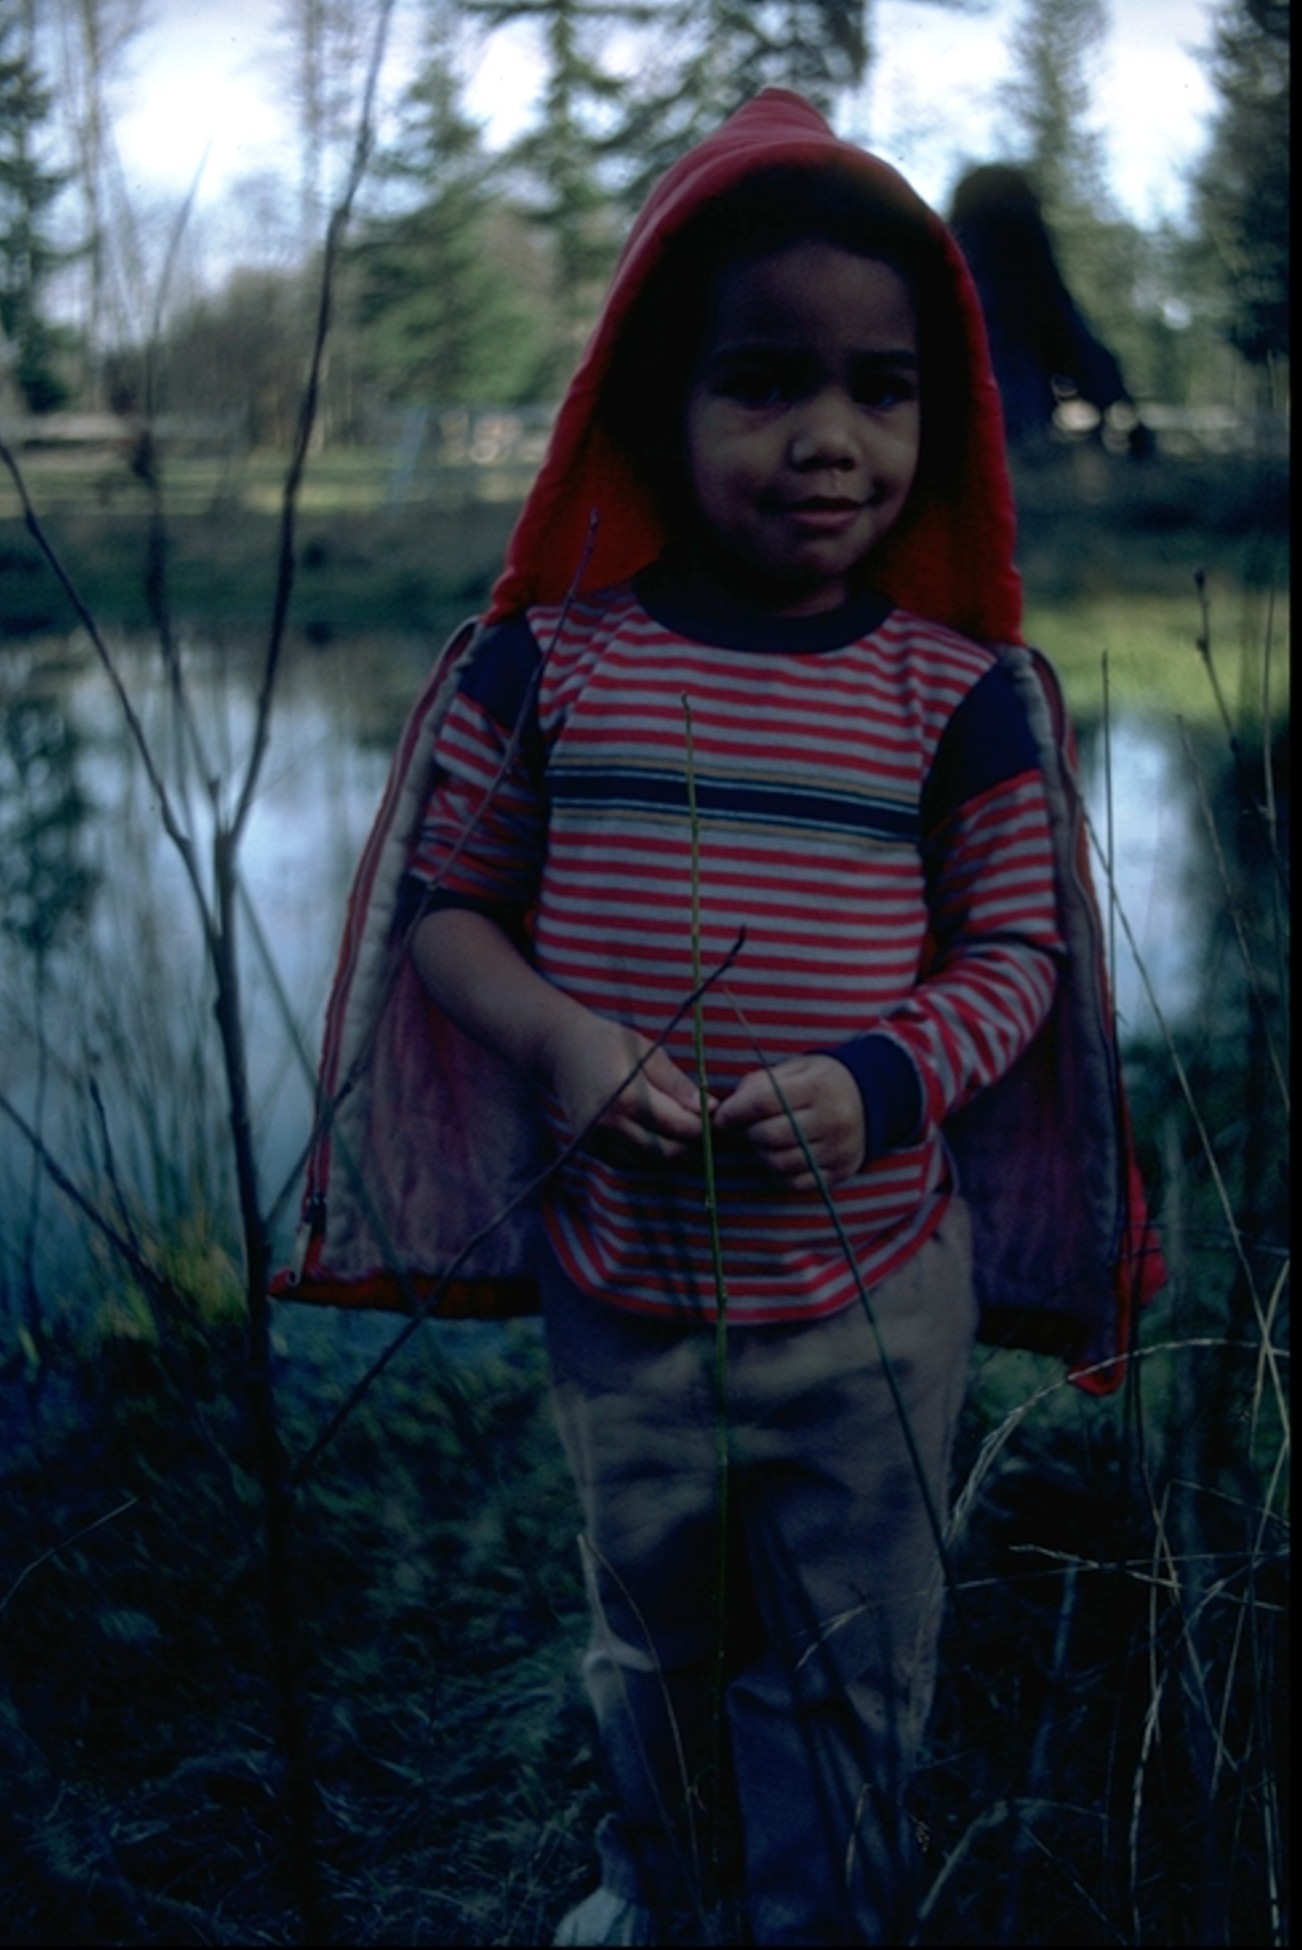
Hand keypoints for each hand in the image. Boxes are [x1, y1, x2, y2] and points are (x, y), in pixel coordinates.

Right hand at [540, 1010, 708, 1160]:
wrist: (559, 1049)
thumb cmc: (607, 1042)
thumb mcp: (647, 1051)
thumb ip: (677, 1083)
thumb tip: (710, 1108)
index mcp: (626, 1097)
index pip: (679, 1127)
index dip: (703, 1123)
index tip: (714, 1112)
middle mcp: (609, 1125)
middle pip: (667, 1152)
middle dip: (689, 1140)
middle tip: (698, 1120)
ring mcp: (596, 1140)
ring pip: (650, 1161)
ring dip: (669, 1147)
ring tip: (676, 1122)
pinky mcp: (590, 1148)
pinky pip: (630, 1160)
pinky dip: (648, 1151)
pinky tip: (651, 1128)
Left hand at [712, 1055, 864, 1190]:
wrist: (868, 1098)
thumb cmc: (820, 1082)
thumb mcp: (794, 1069)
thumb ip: (759, 1085)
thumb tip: (725, 1112)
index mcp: (819, 1087)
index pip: (764, 1101)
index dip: (735, 1111)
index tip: (721, 1117)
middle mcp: (834, 1119)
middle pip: (770, 1135)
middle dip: (748, 1133)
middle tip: (745, 1127)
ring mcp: (839, 1149)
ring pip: (779, 1162)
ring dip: (761, 1154)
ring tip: (764, 1140)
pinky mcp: (840, 1172)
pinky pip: (795, 1182)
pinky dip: (778, 1172)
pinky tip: (780, 1155)